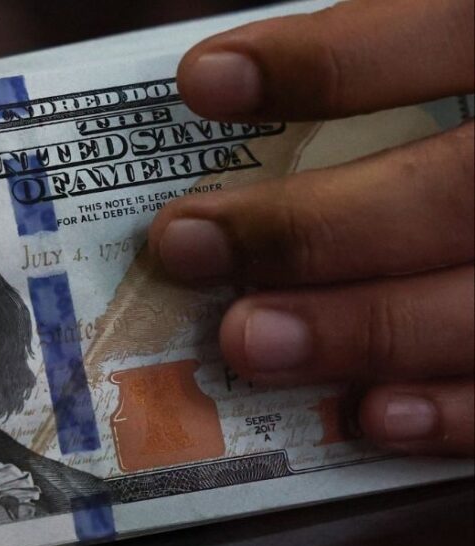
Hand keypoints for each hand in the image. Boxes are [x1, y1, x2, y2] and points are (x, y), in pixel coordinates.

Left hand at [150, 0, 472, 455]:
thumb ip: (419, 44)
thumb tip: (255, 85)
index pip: (457, 25)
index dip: (334, 61)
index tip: (203, 81)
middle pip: (463, 191)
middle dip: (316, 229)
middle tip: (187, 243)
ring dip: (366, 331)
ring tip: (248, 343)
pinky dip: (461, 413)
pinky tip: (370, 417)